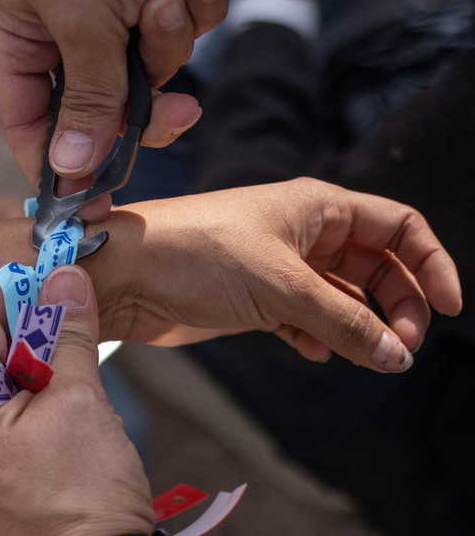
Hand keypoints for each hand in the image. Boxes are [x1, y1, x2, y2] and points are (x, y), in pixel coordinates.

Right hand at [0, 0, 229, 216]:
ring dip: (169, 43)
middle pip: (95, 107)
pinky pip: (179, 33)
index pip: (25, 119)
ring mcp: (110, 9)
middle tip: (173, 112)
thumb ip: (86, 99)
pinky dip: (193, 10)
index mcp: (17, 30)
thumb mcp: (85, 18)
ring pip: (145, 72)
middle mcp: (58, 25)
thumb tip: (72, 170)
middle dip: (137, 101)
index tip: (93, 203)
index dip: (58, 162)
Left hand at [0, 265, 152, 535]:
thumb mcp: (84, 405)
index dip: (13, 291)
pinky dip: (28, 398)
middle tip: (70, 332)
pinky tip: (63, 412)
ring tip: (72, 382)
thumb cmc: (85, 511)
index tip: (55, 290)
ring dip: (31, 363)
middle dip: (24, 327)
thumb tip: (66, 278)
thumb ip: (68, 333)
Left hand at [94, 178, 463, 371]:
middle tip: (401, 347)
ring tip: (368, 357)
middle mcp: (300, 231)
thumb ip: (344, 321)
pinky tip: (317, 353)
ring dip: (360, 327)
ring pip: (342, 297)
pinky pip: (306, 318)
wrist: (121, 276)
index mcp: (315, 206)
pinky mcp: (252, 298)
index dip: (429, 263)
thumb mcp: (281, 285)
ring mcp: (276, 266)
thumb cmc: (194, 254)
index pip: (396, 225)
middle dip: (397, 305)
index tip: (448, 308)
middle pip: (376, 266)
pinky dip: (319, 337)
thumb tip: (397, 354)